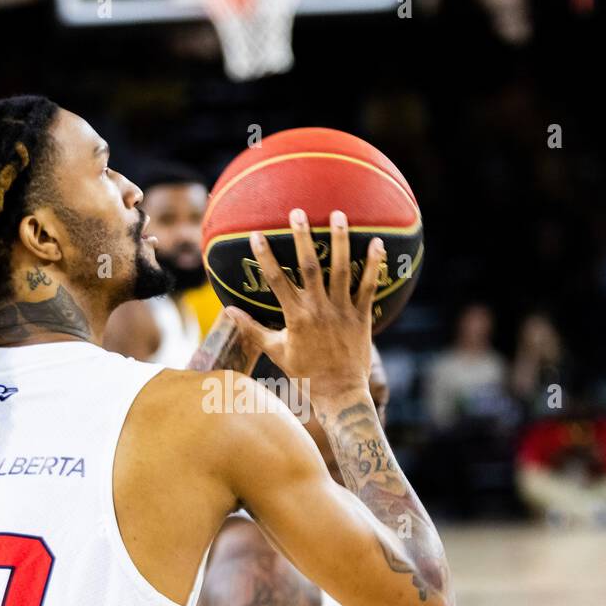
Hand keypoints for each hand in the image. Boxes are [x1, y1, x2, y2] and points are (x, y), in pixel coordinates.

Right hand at [223, 208, 382, 399]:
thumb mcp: (275, 351)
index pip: (276, 281)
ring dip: (340, 240)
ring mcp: (342, 311)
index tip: (257, 234)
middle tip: (298, 212)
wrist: (339, 393)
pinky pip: (368, 286)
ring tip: (338, 214)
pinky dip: (373, 264)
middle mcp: (318, 310)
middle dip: (302, 238)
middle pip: (309, 267)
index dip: (265, 257)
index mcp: (295, 317)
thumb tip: (228, 311)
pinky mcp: (362, 316)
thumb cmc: (305, 373)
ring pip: (341, 270)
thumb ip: (253, 329)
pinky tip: (377, 241)